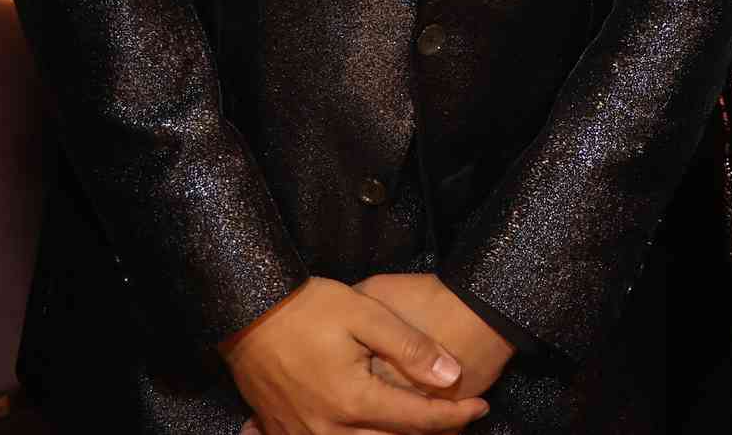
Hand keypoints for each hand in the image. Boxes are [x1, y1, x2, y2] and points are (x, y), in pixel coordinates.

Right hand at [220, 275, 488, 434]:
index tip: (481, 407)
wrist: (249, 312)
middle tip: (459, 419)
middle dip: (430, 433)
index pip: (417, 419)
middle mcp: (328, 430)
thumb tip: (452, 375)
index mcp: (353, 401)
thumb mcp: (366, 314)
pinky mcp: (286, 434)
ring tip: (422, 425)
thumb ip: (410, 347)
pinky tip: (370, 428)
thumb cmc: (309, 308)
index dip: (454, 416)